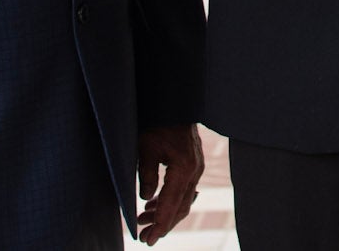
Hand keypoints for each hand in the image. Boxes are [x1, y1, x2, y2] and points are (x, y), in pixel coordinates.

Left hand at [136, 124, 203, 243]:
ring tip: (143, 220)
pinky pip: (183, 188)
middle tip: (144, 238)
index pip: (171, 205)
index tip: (147, 240)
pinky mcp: (192, 163)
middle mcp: (194, 170)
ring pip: (183, 200)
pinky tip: (153, 203)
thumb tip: (145, 199)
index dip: (159, 225)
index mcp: (184, 168)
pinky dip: (169, 199)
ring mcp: (196, 167)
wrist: (174, 101)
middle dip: (162, 224)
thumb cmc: (157, 122)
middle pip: (181, 207)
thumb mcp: (145, 148)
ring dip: (164, 212)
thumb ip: (146, 176)